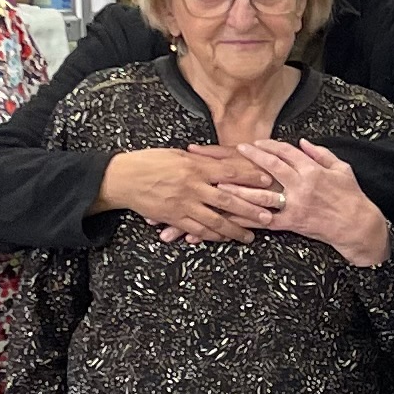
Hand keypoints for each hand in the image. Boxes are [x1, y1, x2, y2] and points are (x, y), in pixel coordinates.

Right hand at [102, 144, 279, 243]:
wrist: (123, 178)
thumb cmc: (149, 162)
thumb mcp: (178, 155)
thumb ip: (201, 161)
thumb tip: (223, 162)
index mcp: (195, 166)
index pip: (230, 172)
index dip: (251, 177)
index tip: (268, 180)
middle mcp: (192, 186)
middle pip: (229, 200)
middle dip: (252, 208)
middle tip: (270, 214)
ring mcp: (183, 204)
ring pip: (216, 220)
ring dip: (236, 229)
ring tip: (251, 236)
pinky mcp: (174, 218)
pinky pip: (198, 229)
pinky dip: (213, 236)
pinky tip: (224, 239)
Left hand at [242, 139, 387, 266]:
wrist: (357, 226)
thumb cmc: (352, 197)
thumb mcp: (341, 169)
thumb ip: (321, 154)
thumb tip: (302, 142)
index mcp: (313, 170)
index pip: (286, 152)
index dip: (269, 145)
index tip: (256, 142)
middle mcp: (301, 186)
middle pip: (271, 167)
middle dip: (251, 157)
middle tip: (236, 151)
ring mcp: (295, 205)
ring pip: (263, 194)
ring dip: (241, 188)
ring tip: (222, 183)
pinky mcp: (292, 222)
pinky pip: (266, 220)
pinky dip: (249, 218)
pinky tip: (234, 215)